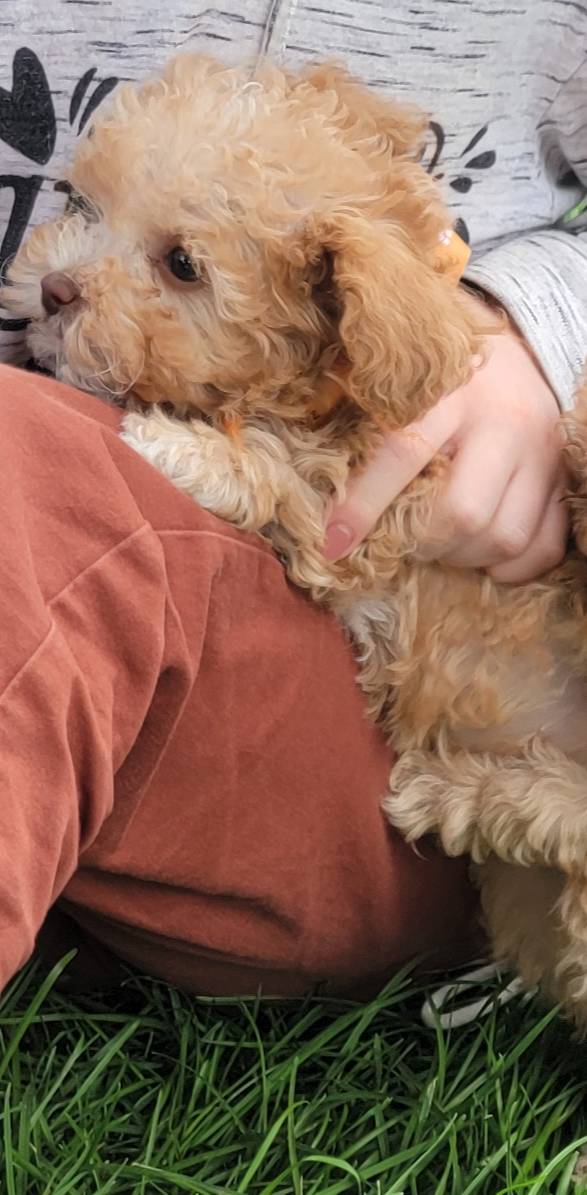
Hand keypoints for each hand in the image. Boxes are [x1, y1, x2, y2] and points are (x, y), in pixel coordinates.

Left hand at [324, 297, 568, 582]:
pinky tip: (482, 554)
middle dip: (422, 542)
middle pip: (462, 512)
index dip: (364, 505)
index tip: (332, 544)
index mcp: (452, 387)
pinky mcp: (564, 479)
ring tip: (440, 545)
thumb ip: (360, 408)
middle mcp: (504, 420)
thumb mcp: (402, 374)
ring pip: (503, 536)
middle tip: (403, 540)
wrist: (520, 345)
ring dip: (462, 558)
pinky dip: (511, 566)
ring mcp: (542, 454)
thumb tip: (308, 470)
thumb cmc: (442, 368)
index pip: (403, 453)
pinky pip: (545, 546)